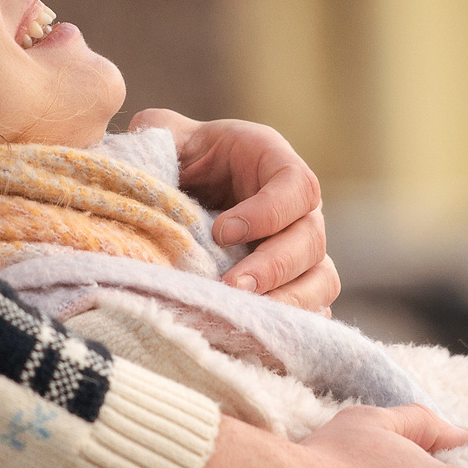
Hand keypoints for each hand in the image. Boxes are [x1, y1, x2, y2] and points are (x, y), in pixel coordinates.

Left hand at [129, 108, 337, 310]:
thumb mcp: (166, 135)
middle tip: (232, 286)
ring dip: (288, 301)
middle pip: (311, 239)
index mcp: (273, 162)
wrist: (183, 193)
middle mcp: (298, 208)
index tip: (223, 232)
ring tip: (244, 316)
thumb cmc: (178, 158)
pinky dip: (292, 323)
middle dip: (274, 267)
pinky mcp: (294, 284)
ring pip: (321, 279)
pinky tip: (257, 333)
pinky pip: (312, 308)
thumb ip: (159, 134)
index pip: (295, 185)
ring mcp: (300, 249)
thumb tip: (146, 148)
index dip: (268, 212)